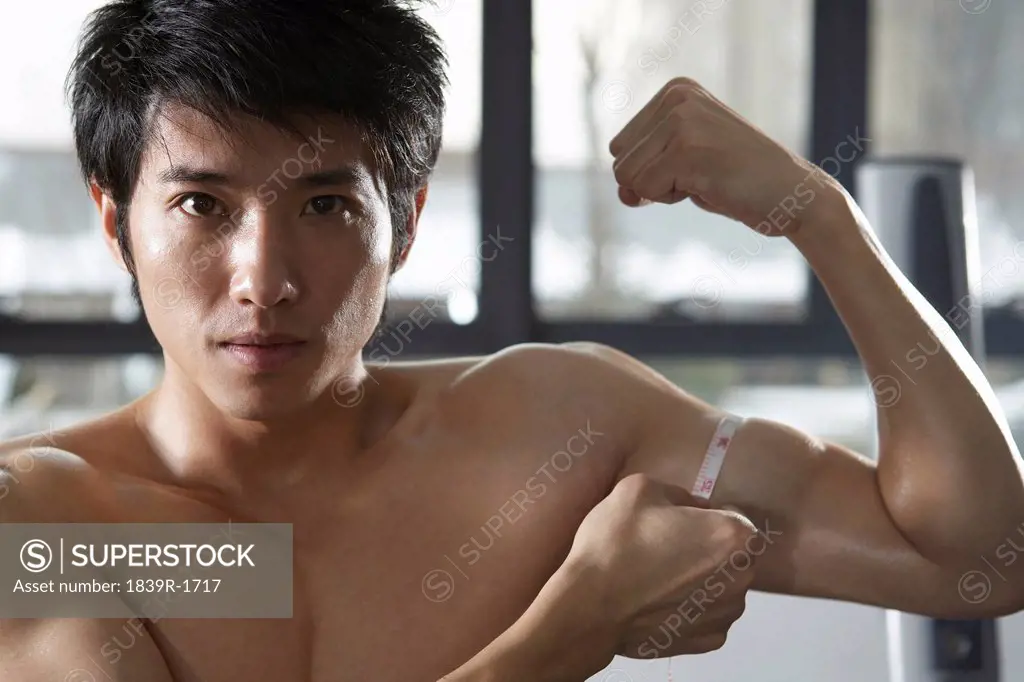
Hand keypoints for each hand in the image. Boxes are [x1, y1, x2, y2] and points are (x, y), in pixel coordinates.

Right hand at [564, 473, 757, 657]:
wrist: (590, 604)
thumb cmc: (617, 541)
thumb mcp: (640, 488)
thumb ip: (678, 493)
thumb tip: (691, 509)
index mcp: (734, 536)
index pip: (733, 516)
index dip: (705, 515)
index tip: (677, 522)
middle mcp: (742, 577)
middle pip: (732, 553)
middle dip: (707, 548)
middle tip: (665, 547)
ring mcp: (727, 614)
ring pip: (721, 586)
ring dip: (701, 579)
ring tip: (660, 578)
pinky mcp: (708, 641)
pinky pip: (706, 614)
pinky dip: (690, 607)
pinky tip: (660, 601)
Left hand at [609, 77, 845, 236]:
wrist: (794, 195)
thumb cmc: (738, 181)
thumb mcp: (682, 165)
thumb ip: (643, 171)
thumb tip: (622, 192)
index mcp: (675, 90)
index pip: (620, 147)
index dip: (651, 169)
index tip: (696, 162)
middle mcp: (676, 97)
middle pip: (618, 161)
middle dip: (653, 180)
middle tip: (702, 173)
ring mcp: (681, 121)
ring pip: (626, 177)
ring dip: (662, 191)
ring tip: (707, 177)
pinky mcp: (686, 151)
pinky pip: (643, 191)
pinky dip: (671, 199)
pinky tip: (709, 185)